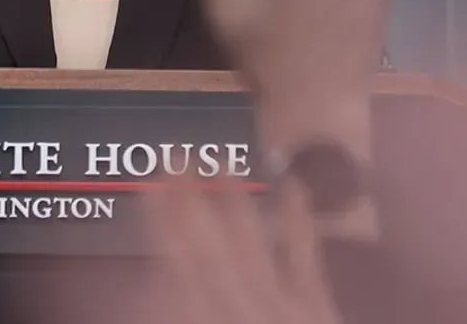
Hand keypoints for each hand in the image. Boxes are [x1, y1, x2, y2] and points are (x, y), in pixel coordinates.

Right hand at [141, 177, 340, 323]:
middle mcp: (244, 312)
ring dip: (236, 203)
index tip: (149, 187)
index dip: (162, 225)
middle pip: (212, 250)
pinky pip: (307, 258)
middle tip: (175, 158)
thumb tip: (147, 288)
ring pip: (256, 245)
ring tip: (220, 164)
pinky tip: (292, 186)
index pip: (180, 270)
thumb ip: (176, 310)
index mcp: (208, 320)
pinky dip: (298, 220)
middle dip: (191, 203)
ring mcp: (287, 310)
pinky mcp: (320, 312)